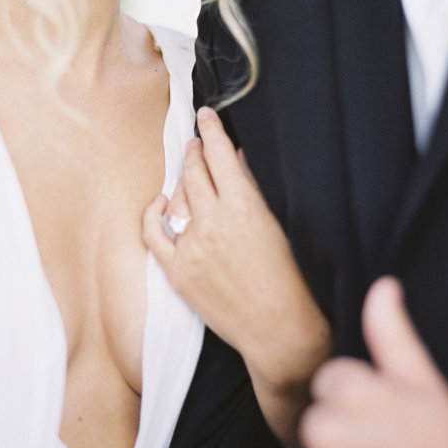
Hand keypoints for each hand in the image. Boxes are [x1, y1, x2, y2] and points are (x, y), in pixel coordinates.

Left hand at [143, 106, 330, 447]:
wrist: (280, 332)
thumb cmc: (293, 280)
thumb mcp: (281, 225)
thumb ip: (255, 191)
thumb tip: (236, 161)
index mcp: (244, 207)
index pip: (220, 155)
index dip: (211, 130)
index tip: (206, 115)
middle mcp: (213, 222)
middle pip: (195, 172)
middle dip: (195, 151)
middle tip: (196, 141)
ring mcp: (191, 248)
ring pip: (177, 198)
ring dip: (181, 178)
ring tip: (187, 168)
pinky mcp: (178, 273)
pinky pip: (154, 234)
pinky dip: (154, 213)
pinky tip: (159, 202)